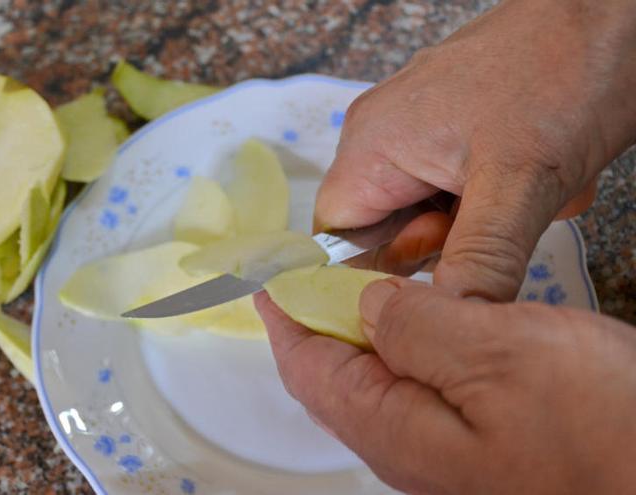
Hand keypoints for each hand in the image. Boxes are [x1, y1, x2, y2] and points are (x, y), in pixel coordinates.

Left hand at [256, 282, 635, 493]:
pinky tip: (437, 323)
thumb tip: (367, 306)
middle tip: (322, 272)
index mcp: (394, 429)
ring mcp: (444, 450)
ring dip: (366, 331)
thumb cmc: (603, 435)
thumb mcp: (497, 355)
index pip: (308, 368)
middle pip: (336, 378)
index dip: (286, 315)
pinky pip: (421, 390)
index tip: (272, 277)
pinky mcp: (481, 443)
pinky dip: (412, 347)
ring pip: (379, 383)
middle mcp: (409, 448)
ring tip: (375, 286)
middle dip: (321, 320)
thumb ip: (417, 328)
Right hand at [317, 0, 635, 299]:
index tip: (431, 276)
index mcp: (372, 145)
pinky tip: (540, 174)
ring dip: (485, 221)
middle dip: (450, 241)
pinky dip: (501, 199)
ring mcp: (420, 131)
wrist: (615, 15)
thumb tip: (447, 324)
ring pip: (433, 216)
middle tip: (497, 216)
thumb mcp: (520, 183)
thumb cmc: (562, 72)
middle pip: (388, 232)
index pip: (334, 240)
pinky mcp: (455, 131)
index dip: (375, 273)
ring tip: (530, 188)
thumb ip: (477, 260)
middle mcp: (383, 137)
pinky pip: (461, 192)